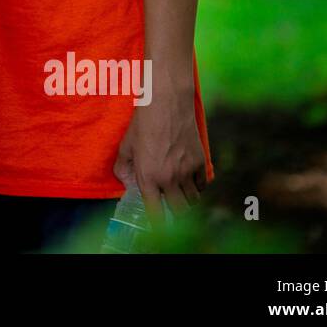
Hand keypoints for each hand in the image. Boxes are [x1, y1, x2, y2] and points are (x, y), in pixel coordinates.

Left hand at [112, 85, 206, 221]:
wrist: (166, 104)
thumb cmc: (143, 124)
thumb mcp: (126, 145)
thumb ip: (123, 167)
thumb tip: (125, 180)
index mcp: (148, 177)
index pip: (155, 212)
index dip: (156, 222)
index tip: (157, 222)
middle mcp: (168, 179)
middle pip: (180, 212)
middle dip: (175, 212)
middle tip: (170, 205)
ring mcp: (187, 172)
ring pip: (193, 201)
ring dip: (187, 200)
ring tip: (180, 193)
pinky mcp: (200, 162)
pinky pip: (202, 185)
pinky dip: (198, 187)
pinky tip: (190, 180)